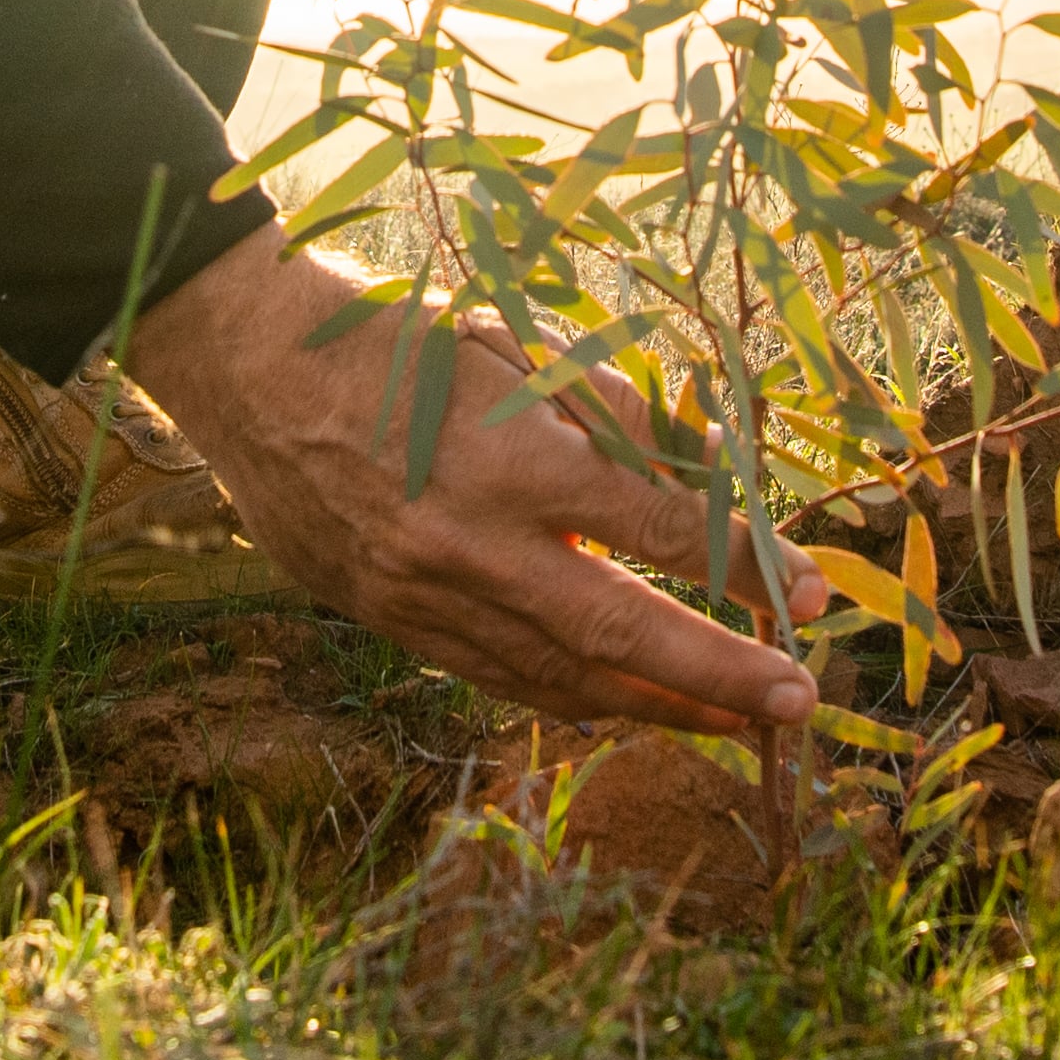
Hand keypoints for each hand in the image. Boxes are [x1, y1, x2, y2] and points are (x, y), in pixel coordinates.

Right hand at [120, 222, 825, 735]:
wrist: (249, 372)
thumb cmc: (394, 340)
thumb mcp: (517, 350)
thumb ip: (617, 420)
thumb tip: (713, 481)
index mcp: (510, 456)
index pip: (654, 526)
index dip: (741, 564)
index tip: (809, 592)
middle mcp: (470, 542)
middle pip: (619, 629)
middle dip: (717, 674)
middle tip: (795, 701)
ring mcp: (423, 595)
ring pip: (558, 675)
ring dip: (652, 703)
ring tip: (725, 719)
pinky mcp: (391, 622)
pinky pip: (497, 676)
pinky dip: (570, 693)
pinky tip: (620, 699)